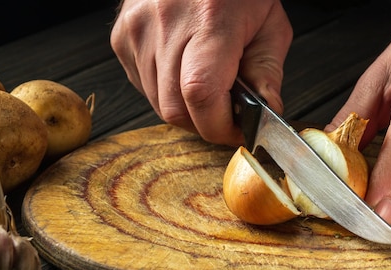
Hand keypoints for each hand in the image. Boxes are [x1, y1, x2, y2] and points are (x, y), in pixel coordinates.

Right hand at [110, 0, 292, 144]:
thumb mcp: (269, 23)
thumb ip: (268, 74)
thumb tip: (264, 117)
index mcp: (209, 19)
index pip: (201, 95)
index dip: (220, 126)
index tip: (238, 130)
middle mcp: (165, 24)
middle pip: (176, 110)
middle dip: (206, 123)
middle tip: (228, 114)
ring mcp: (136, 32)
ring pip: (159, 105)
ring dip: (188, 110)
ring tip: (209, 85)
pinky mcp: (121, 39)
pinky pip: (144, 88)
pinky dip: (168, 93)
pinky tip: (184, 72)